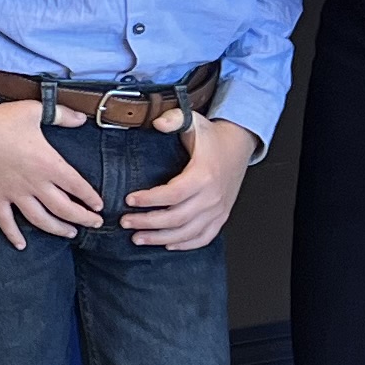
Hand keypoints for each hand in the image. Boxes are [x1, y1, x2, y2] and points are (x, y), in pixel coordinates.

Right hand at [0, 98, 108, 248]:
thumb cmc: (0, 119)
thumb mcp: (34, 110)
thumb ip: (62, 114)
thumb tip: (82, 119)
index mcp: (47, 163)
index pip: (77, 186)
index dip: (91, 198)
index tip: (100, 205)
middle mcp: (33, 183)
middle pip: (64, 209)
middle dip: (83, 219)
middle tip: (95, 224)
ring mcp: (13, 193)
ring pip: (41, 219)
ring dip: (58, 229)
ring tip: (71, 234)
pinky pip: (5, 222)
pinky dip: (13, 235)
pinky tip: (21, 245)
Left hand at [122, 115, 252, 250]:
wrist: (239, 146)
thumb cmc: (212, 136)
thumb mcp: (193, 121)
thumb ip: (174, 119)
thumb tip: (157, 124)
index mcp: (204, 175)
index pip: (173, 195)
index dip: (149, 200)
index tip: (128, 200)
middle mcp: (212, 196)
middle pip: (177, 218)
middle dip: (148, 223)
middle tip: (125, 223)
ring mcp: (218, 209)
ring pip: (187, 233)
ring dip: (161, 239)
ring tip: (137, 238)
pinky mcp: (221, 217)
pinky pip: (204, 238)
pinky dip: (185, 245)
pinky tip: (166, 245)